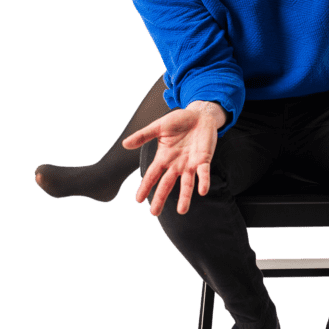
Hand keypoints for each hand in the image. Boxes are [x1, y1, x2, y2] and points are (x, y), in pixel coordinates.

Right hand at [122, 102, 225, 216]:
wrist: (200, 115)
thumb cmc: (179, 121)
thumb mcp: (159, 126)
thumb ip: (143, 135)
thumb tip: (124, 144)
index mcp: (164, 157)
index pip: (153, 175)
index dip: (145, 186)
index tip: (138, 200)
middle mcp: (176, 164)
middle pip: (167, 184)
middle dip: (161, 198)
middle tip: (154, 213)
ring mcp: (190, 163)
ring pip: (187, 184)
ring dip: (185, 197)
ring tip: (181, 211)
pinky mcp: (204, 159)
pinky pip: (204, 172)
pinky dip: (203, 181)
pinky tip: (202, 191)